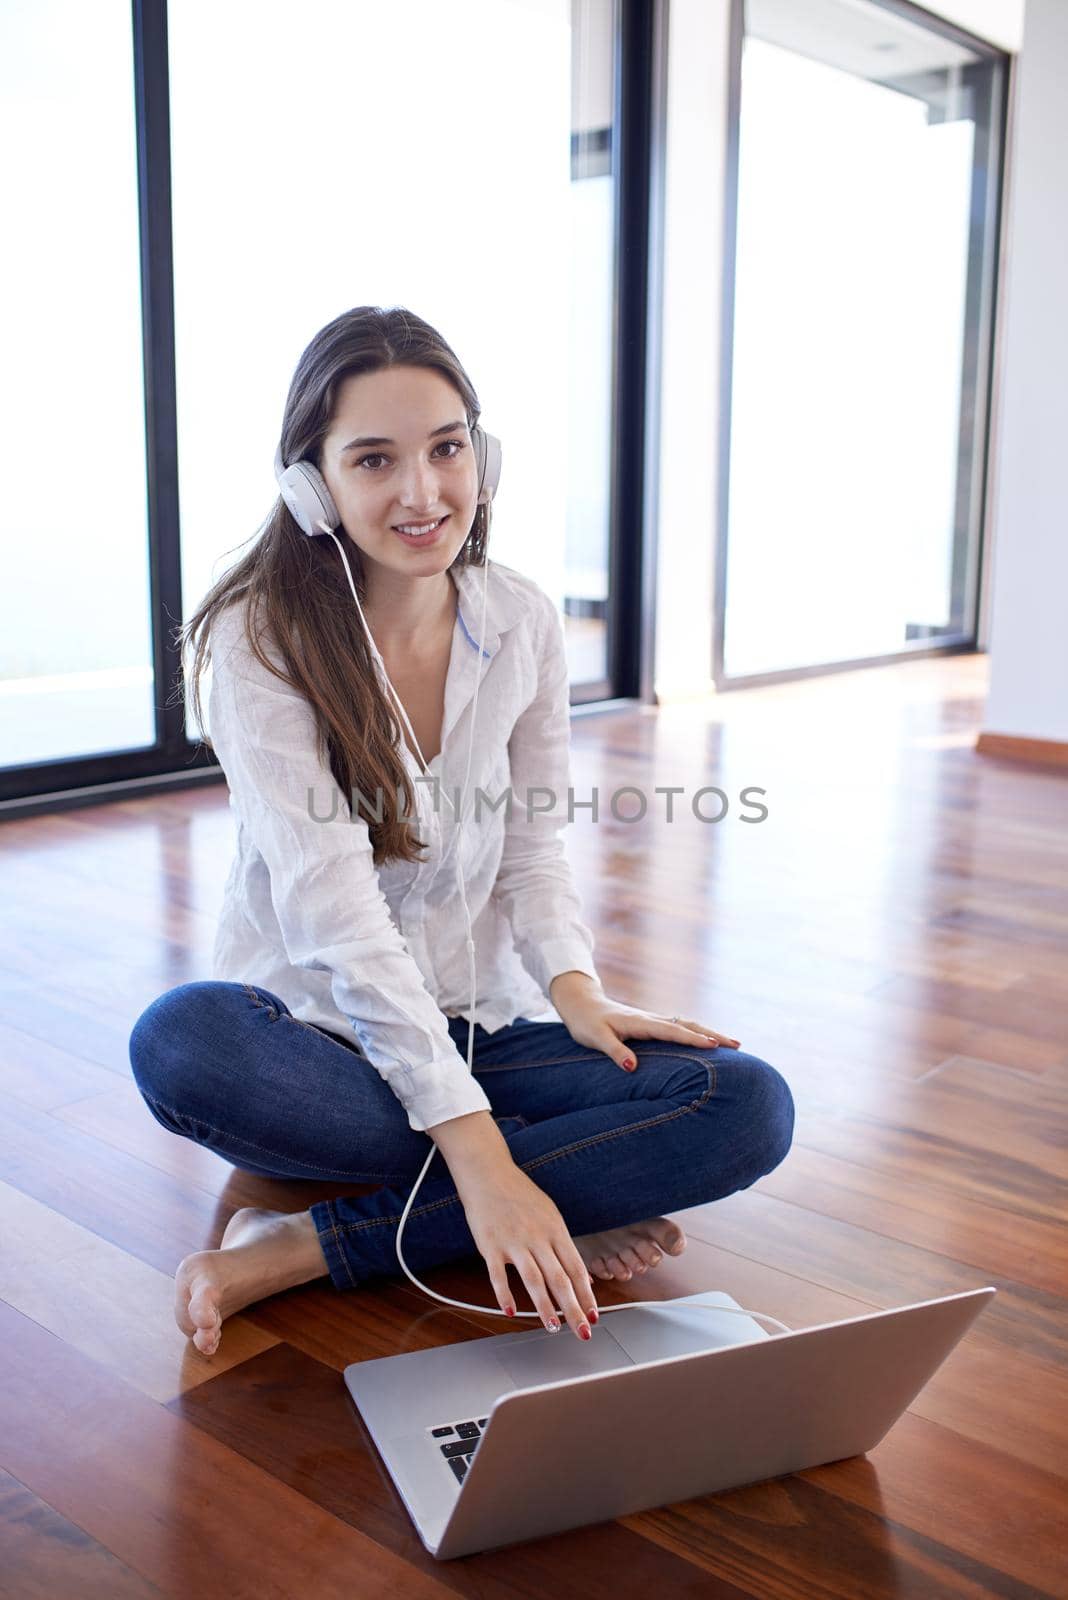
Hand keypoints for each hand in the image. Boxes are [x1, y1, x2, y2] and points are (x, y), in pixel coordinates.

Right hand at [454, 1159, 597, 1340]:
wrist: (488, 1172)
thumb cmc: (520, 1195)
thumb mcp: (550, 1215)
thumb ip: (563, 1245)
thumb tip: (582, 1277)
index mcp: (555, 1229)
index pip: (576, 1268)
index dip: (587, 1295)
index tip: (595, 1316)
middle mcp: (537, 1237)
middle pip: (560, 1279)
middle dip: (574, 1309)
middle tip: (583, 1332)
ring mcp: (513, 1241)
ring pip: (533, 1279)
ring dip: (544, 1307)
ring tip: (553, 1327)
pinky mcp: (490, 1245)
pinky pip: (498, 1275)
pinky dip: (505, 1295)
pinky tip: (511, 1312)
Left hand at [549, 972, 740, 1072]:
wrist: (581, 1003)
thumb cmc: (586, 1023)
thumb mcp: (595, 1038)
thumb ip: (614, 1051)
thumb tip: (631, 1067)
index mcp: (640, 1022)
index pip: (673, 1031)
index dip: (694, 1040)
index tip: (716, 1046)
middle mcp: (651, 1018)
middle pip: (688, 1025)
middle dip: (713, 1034)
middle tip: (737, 1044)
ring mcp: (653, 1020)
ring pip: (687, 1025)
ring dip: (708, 1033)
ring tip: (730, 1043)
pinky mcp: (651, 1023)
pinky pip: (679, 1027)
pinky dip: (696, 1033)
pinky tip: (706, 1040)